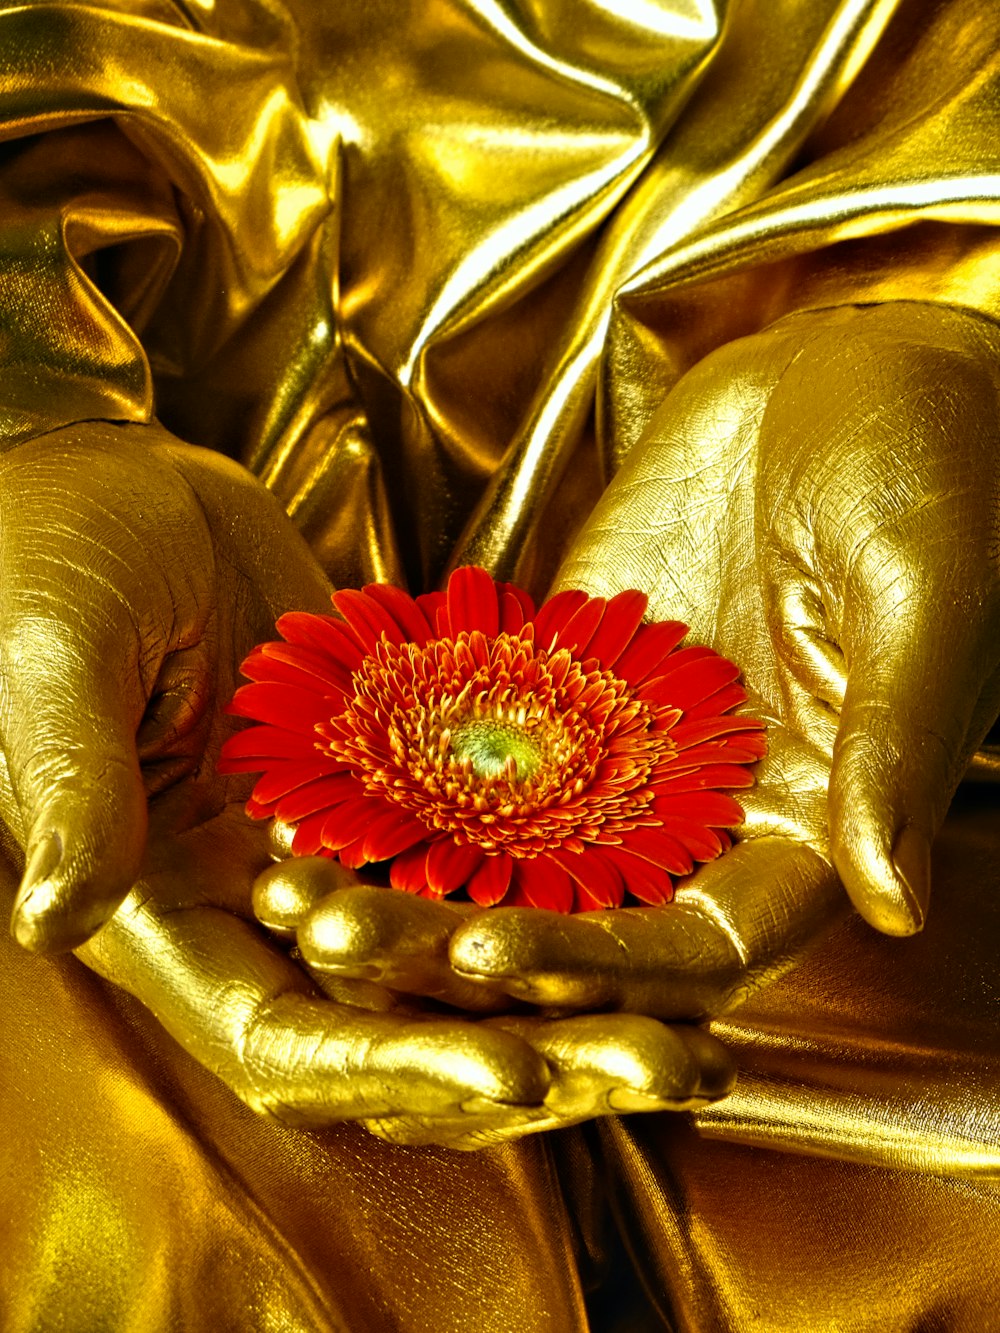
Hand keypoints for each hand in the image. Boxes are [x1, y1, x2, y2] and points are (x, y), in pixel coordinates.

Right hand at [0, 420, 732, 1143]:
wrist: (112, 486)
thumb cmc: (44, 559)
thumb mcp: (52, 662)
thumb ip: (71, 787)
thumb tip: (55, 919)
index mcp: (168, 912)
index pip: (283, 1036)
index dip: (394, 1065)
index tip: (516, 1071)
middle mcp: (260, 909)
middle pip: (403, 1028)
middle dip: (532, 1060)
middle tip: (665, 1071)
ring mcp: (337, 853)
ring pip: (466, 961)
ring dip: (577, 1002)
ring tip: (696, 1034)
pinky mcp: (395, 788)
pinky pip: (490, 856)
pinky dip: (568, 891)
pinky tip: (664, 901)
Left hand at [285, 302, 999, 1020]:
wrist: (860, 366)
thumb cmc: (939, 468)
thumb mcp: (924, 596)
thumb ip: (896, 746)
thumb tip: (894, 904)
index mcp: (812, 827)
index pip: (704, 945)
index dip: (601, 967)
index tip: (486, 954)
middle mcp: (709, 810)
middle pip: (582, 916)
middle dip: (463, 940)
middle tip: (339, 938)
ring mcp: (628, 744)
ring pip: (512, 840)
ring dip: (409, 868)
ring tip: (295, 881)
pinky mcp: (567, 671)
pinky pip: (478, 731)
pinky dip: (399, 758)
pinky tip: (309, 770)